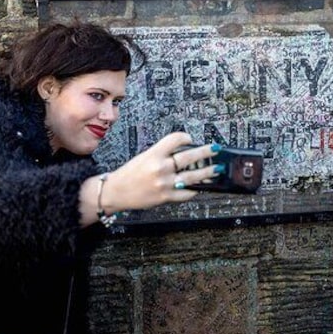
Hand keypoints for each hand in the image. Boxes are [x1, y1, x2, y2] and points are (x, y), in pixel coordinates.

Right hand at [78, 132, 220, 225]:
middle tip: (216, 149)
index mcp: (153, 154)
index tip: (191, 138)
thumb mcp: (144, 157)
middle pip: (189, 156)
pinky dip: (195, 189)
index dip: (186, 137)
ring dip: (207, 171)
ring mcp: (165, 183)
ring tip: (217, 169)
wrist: (116, 192)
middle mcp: (160, 167)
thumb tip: (183, 152)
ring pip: (193, 176)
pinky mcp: (166, 197)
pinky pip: (186, 193)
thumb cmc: (128, 174)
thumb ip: (162, 154)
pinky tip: (202, 186)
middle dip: (206, 152)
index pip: (176, 139)